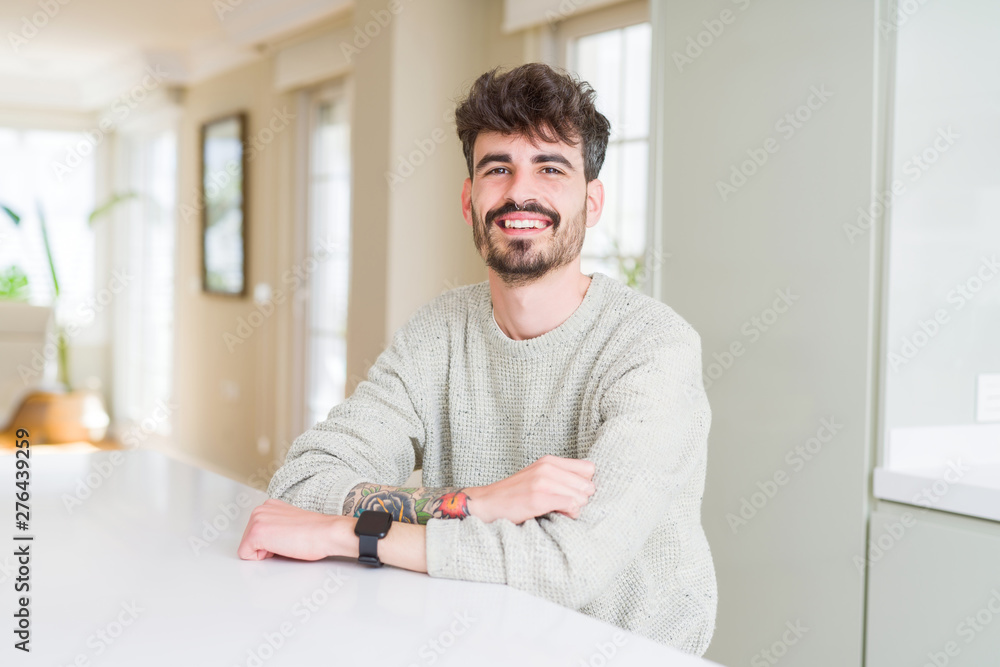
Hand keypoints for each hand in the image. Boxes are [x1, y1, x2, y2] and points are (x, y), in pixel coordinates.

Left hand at [237, 498, 349, 560]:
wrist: (326, 533)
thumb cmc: (315, 532)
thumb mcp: (290, 523)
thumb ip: (275, 526)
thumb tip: (270, 541)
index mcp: (269, 506)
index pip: (255, 533)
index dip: (270, 543)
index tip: (287, 538)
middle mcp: (260, 509)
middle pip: (248, 540)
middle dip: (264, 547)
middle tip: (287, 542)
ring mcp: (257, 519)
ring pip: (247, 548)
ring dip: (264, 552)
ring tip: (285, 543)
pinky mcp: (256, 533)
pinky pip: (245, 555)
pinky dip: (261, 558)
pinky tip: (280, 548)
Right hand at [466, 455, 596, 523]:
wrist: (488, 503)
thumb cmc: (516, 493)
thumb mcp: (539, 477)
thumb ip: (561, 477)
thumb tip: (590, 489)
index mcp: (549, 461)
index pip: (589, 468)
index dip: (585, 483)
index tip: (574, 492)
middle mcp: (548, 467)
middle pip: (588, 485)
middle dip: (582, 498)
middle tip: (567, 505)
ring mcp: (543, 482)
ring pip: (581, 496)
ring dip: (575, 507)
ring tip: (561, 510)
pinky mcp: (539, 499)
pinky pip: (571, 506)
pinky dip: (569, 513)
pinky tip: (558, 514)